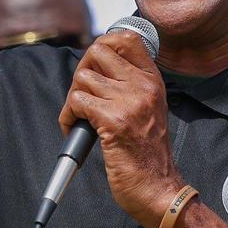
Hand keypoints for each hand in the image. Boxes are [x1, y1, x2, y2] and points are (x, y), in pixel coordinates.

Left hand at [57, 31, 183, 227]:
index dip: (102, 45)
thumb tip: (95, 69)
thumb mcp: (148, 110)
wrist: (158, 190)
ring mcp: (130, 102)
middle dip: (81, 72)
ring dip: (72, 100)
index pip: (126, 38)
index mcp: (153, 81)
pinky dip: (68, 116)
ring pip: (82, 78)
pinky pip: (77, 102)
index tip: (94, 68)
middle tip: (82, 96)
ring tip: (79, 119)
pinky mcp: (114, 121)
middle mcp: (144, 86)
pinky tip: (75, 129)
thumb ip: (129, 87)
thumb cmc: (148, 155)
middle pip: (98, 51)